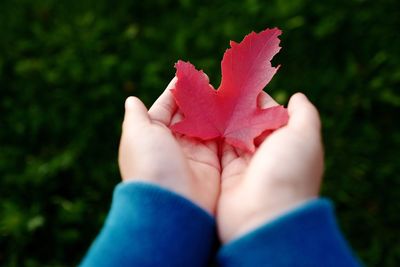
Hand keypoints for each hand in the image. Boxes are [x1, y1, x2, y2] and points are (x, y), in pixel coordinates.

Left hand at [118, 78, 220, 213]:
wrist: (172, 203)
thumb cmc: (151, 163)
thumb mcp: (137, 134)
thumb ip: (137, 116)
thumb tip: (131, 99)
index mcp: (152, 136)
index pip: (164, 108)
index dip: (175, 92)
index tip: (187, 76)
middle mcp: (172, 144)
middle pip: (186, 115)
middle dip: (196, 98)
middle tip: (209, 81)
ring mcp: (193, 153)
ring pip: (204, 124)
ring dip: (212, 109)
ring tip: (223, 91)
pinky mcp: (211, 163)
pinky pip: (219, 139)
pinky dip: (225, 125)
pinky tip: (231, 110)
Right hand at [217, 93, 323, 242]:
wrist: (265, 217)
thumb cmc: (288, 172)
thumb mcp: (304, 137)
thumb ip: (304, 114)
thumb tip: (297, 96)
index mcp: (287, 143)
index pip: (270, 113)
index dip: (257, 97)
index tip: (241, 81)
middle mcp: (267, 154)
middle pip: (249, 123)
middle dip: (236, 107)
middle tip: (219, 87)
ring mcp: (246, 165)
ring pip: (232, 134)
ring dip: (222, 118)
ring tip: (208, 97)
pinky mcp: (228, 174)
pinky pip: (218, 149)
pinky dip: (211, 135)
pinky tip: (202, 117)